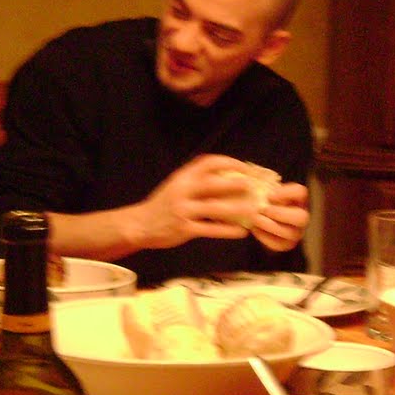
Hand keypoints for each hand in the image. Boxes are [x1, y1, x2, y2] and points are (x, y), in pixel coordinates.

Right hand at [133, 154, 293, 248]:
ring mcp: (183, 210)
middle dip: (236, 184)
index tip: (246, 168)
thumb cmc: (164, 204)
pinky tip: (242, 232)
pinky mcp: (185, 229)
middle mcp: (182, 191)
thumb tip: (229, 174)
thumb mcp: (177, 185)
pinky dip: (228, 230)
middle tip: (254, 187)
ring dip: (238, 209)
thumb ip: (197, 179)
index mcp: (183, 177)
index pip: (208, 162)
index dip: (230, 162)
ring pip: (216, 208)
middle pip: (213, 184)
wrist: (140, 225)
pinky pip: (211, 229)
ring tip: (254, 211)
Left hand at [250, 180, 308, 252]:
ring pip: (289, 233)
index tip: (269, 196)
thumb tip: (256, 183)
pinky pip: (278, 245)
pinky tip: (254, 229)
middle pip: (302, 218)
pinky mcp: (285, 245)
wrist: (260, 217)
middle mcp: (302, 217)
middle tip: (264, 210)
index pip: (301, 192)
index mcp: (298, 199)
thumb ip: (263, 186)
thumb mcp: (264, 190)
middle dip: (280, 214)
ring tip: (255, 219)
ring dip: (269, 225)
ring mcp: (295, 233)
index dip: (285, 193)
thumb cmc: (262, 200)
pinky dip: (264, 237)